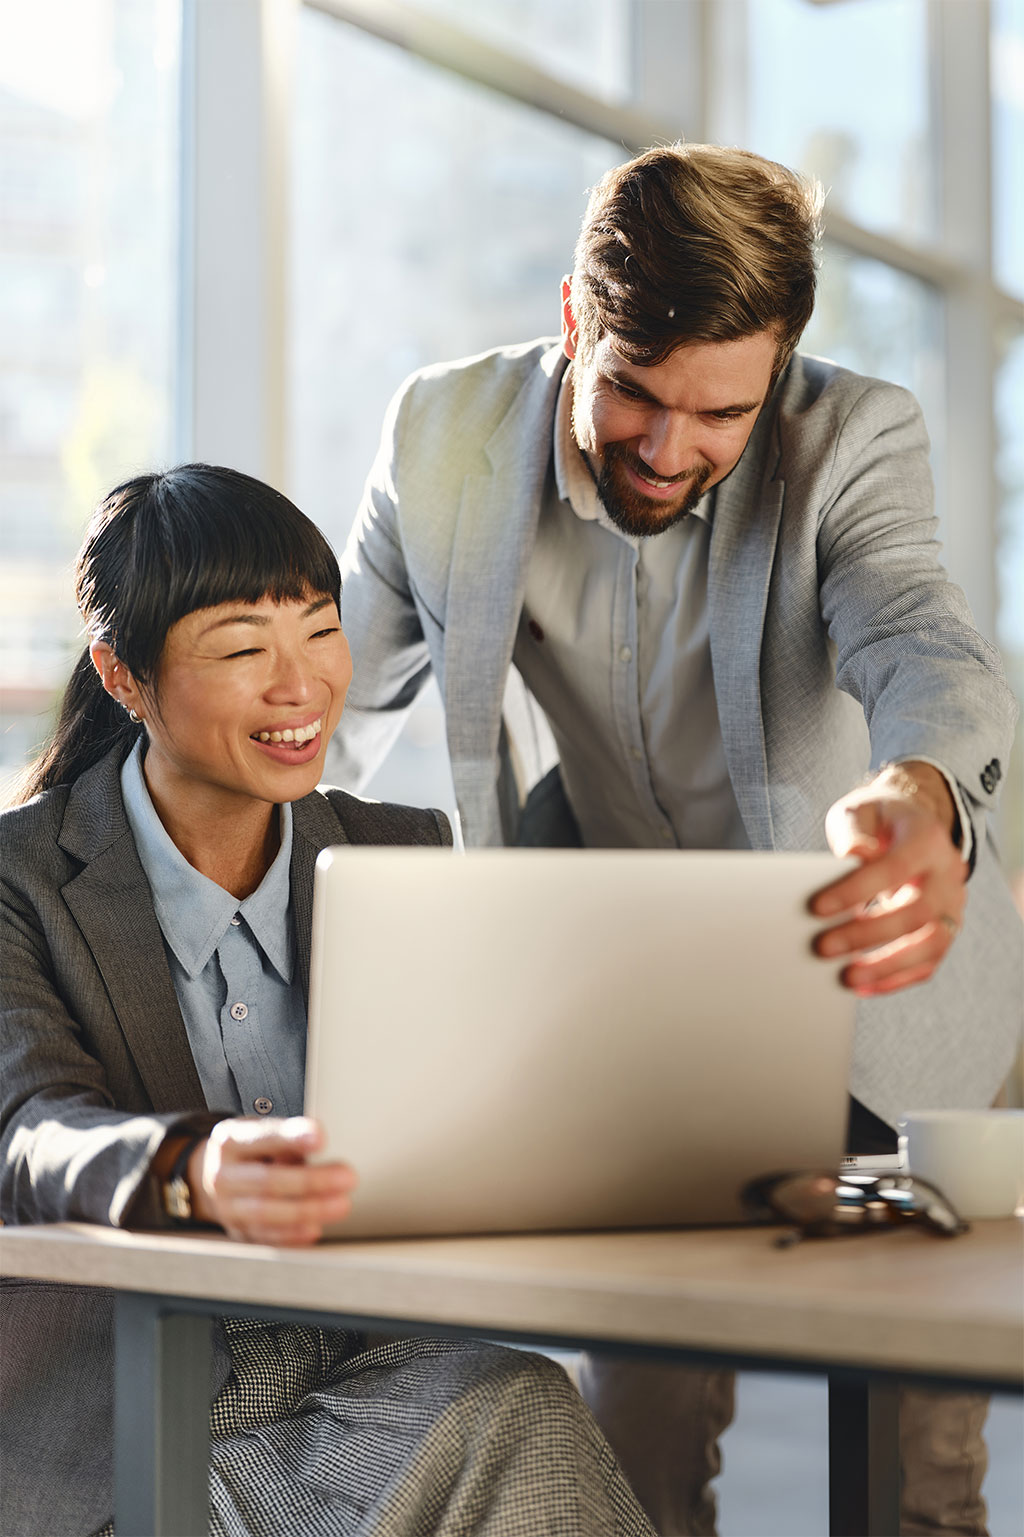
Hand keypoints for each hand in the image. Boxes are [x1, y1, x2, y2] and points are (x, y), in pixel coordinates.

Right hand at [188, 1116, 356, 1245]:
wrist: (214, 1179)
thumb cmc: (250, 1152)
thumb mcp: (262, 1134)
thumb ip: (287, 1142)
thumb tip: (320, 1151)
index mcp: (230, 1141)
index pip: (263, 1137)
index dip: (292, 1138)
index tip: (321, 1138)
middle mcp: (223, 1175)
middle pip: (267, 1180)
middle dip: (311, 1181)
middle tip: (347, 1177)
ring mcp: (227, 1208)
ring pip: (266, 1213)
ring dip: (308, 1210)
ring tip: (341, 1204)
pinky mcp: (238, 1232)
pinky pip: (266, 1237)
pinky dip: (293, 1234)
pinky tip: (316, 1227)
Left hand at [811, 762, 966, 996]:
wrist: (912, 826)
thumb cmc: (878, 820)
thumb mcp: (860, 810)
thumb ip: (854, 829)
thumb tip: (854, 854)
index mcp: (928, 839)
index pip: (894, 868)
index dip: (856, 890)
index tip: (817, 908)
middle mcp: (948, 874)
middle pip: (917, 912)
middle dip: (868, 934)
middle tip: (824, 947)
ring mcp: (953, 905)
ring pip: (931, 944)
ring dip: (888, 966)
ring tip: (847, 977)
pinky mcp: (947, 929)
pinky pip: (929, 962)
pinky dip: (897, 979)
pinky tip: (864, 987)